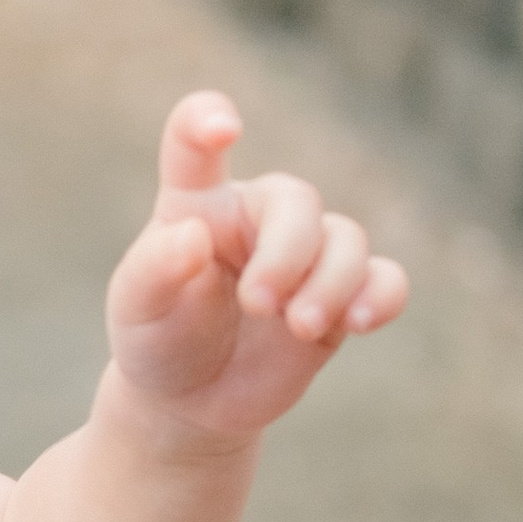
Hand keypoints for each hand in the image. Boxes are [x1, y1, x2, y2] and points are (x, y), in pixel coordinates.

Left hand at [106, 93, 408, 446]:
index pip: (194, 143)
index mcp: (196, 204)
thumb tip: (192, 236)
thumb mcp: (138, 309)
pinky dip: (382, 295)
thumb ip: (154, 269)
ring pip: (346, 237)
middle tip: (258, 305)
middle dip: (286, 254)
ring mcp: (304, 254)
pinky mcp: (340, 295)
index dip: (206, 121)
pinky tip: (360, 323)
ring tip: (300, 328)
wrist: (191, 401)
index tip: (224, 130)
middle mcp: (256, 217)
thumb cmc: (158, 340)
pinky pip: (384, 277)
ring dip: (333, 282)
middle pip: (296, 202)